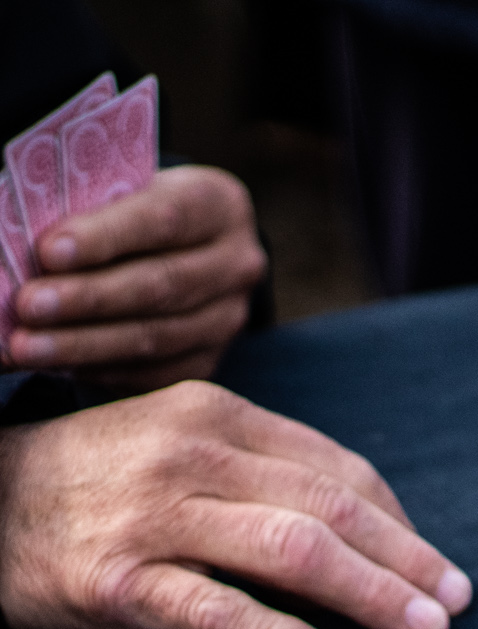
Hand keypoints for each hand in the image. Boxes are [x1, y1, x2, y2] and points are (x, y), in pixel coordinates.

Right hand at [0, 380, 472, 628]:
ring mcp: (152, 518)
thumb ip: (265, 475)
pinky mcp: (114, 582)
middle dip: (409, 560)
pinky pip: (214, 612)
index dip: (401, 523)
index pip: (338, 470)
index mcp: (218, 417)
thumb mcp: (179, 449)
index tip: (439, 567)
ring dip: (373, 595)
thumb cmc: (97, 484)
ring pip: (291, 553)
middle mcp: (190, 457)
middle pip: (332, 509)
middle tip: (458, 606)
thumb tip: (373, 530)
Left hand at [7, 166, 267, 391]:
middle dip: (89, 299)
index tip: (49, 252)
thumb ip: (90, 212)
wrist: (184, 250)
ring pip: (157, 338)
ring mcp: (228, 318)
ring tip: (27, 347)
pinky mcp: (210, 359)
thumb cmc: (132, 212)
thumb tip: (27, 250)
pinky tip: (58, 366)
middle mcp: (236, 263)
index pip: (164, 219)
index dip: (106, 237)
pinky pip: (155, 373)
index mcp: (216, 205)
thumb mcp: (123, 193)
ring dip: (85, 344)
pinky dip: (101, 370)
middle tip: (29, 306)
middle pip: (163, 286)